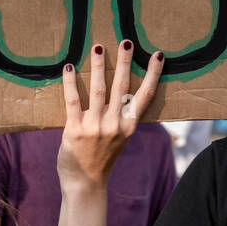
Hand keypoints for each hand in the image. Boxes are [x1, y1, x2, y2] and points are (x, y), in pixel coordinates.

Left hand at [57, 41, 162, 192]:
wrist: (84, 183)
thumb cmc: (102, 157)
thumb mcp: (120, 137)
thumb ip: (121, 116)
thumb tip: (119, 89)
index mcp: (129, 126)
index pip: (145, 95)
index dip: (153, 74)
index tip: (158, 55)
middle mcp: (115, 125)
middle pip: (121, 87)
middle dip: (124, 62)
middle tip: (126, 42)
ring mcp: (95, 127)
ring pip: (98, 90)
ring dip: (98, 66)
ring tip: (99, 47)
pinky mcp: (74, 129)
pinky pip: (73, 101)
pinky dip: (71, 83)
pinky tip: (68, 68)